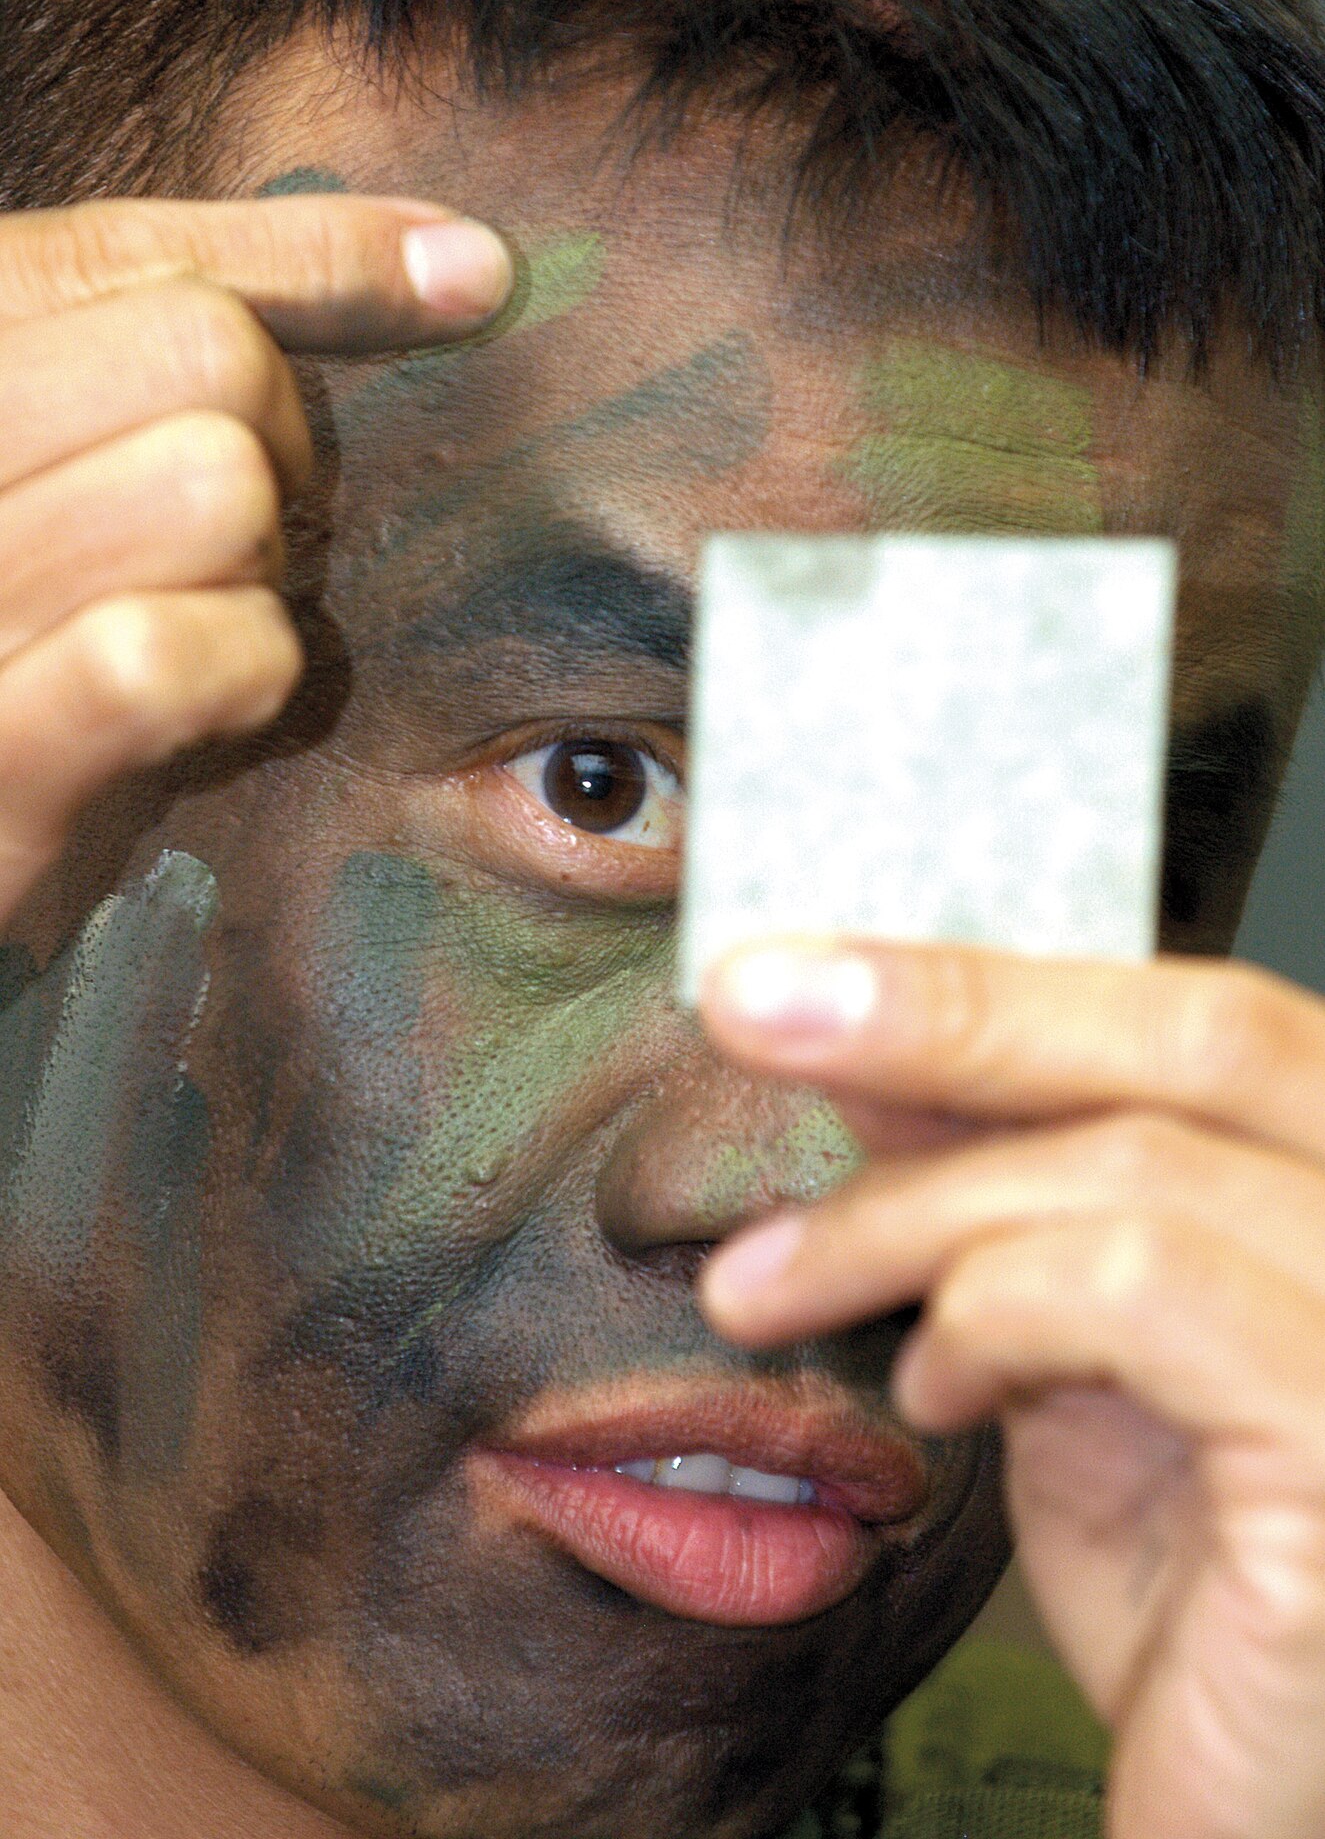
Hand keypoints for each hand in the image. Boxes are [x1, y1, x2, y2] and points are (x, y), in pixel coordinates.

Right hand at [0, 192, 511, 921]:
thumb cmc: (35, 659)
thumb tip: (467, 263)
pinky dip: (238, 674)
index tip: (471, 275)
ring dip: (259, 573)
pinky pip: (158, 655)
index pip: (121, 254)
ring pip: (211, 486)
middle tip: (248, 542)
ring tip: (201, 627)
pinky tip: (211, 707)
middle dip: (282, 445)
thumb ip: (198, 348)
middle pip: (200, 353)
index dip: (316, 255)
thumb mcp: (76, 479)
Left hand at [699, 941, 1324, 1838]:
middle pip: (1204, 1032)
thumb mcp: (1079, 1353)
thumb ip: (1012, 1205)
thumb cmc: (1195, 1591)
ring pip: (1134, 1166)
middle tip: (752, 1001)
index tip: (806, 964)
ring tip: (774, 1286)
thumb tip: (881, 1058)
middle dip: (948, 1005)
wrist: (1249, 1800)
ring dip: (906, 1213)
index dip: (999, 973)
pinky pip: (1140, 1292)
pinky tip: (933, 1388)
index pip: (1201, 1016)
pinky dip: (991, 1312)